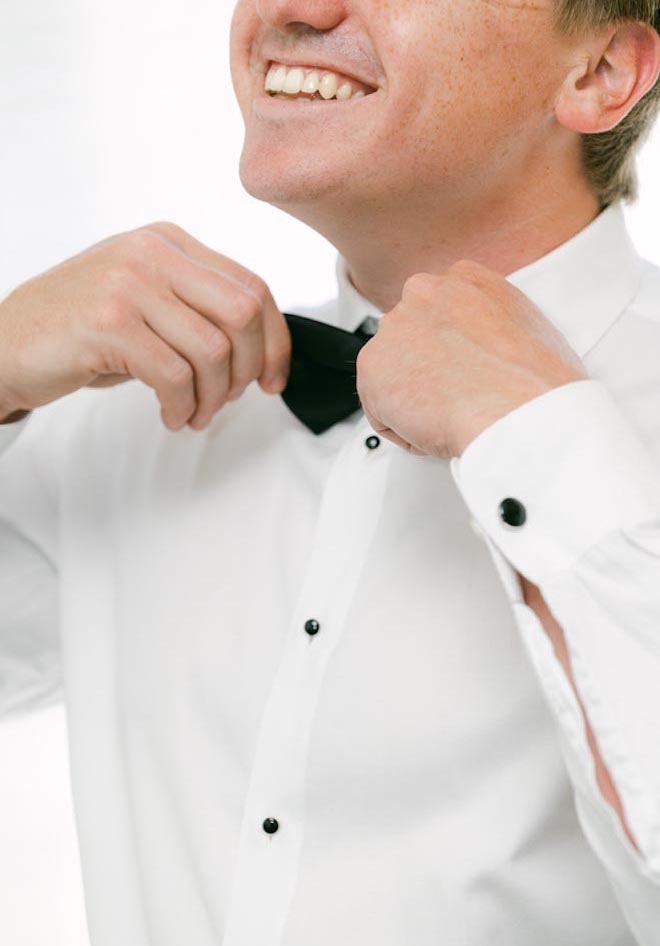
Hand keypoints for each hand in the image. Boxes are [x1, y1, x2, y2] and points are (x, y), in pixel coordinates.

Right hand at [0, 223, 290, 429]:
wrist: (6, 341)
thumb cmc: (82, 329)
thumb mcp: (147, 301)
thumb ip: (196, 309)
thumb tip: (260, 350)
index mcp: (170, 242)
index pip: (252, 286)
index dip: (276, 340)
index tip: (274, 379)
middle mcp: (153, 253)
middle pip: (243, 313)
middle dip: (250, 368)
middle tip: (231, 400)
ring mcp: (129, 284)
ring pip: (212, 350)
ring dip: (213, 397)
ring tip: (195, 415)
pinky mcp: (109, 323)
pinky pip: (174, 376)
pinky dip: (183, 406)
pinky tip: (172, 416)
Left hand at [356, 260, 587, 458]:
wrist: (517, 410)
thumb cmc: (535, 383)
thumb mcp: (530, 330)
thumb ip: (493, 328)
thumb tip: (489, 350)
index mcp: (465, 279)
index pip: (437, 312)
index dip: (448, 350)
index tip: (461, 370)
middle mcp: (423, 292)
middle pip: (409, 340)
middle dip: (426, 371)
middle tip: (455, 397)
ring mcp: (394, 328)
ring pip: (393, 378)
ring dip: (415, 402)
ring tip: (452, 416)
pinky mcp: (372, 366)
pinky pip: (381, 413)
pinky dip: (404, 431)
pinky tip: (436, 429)